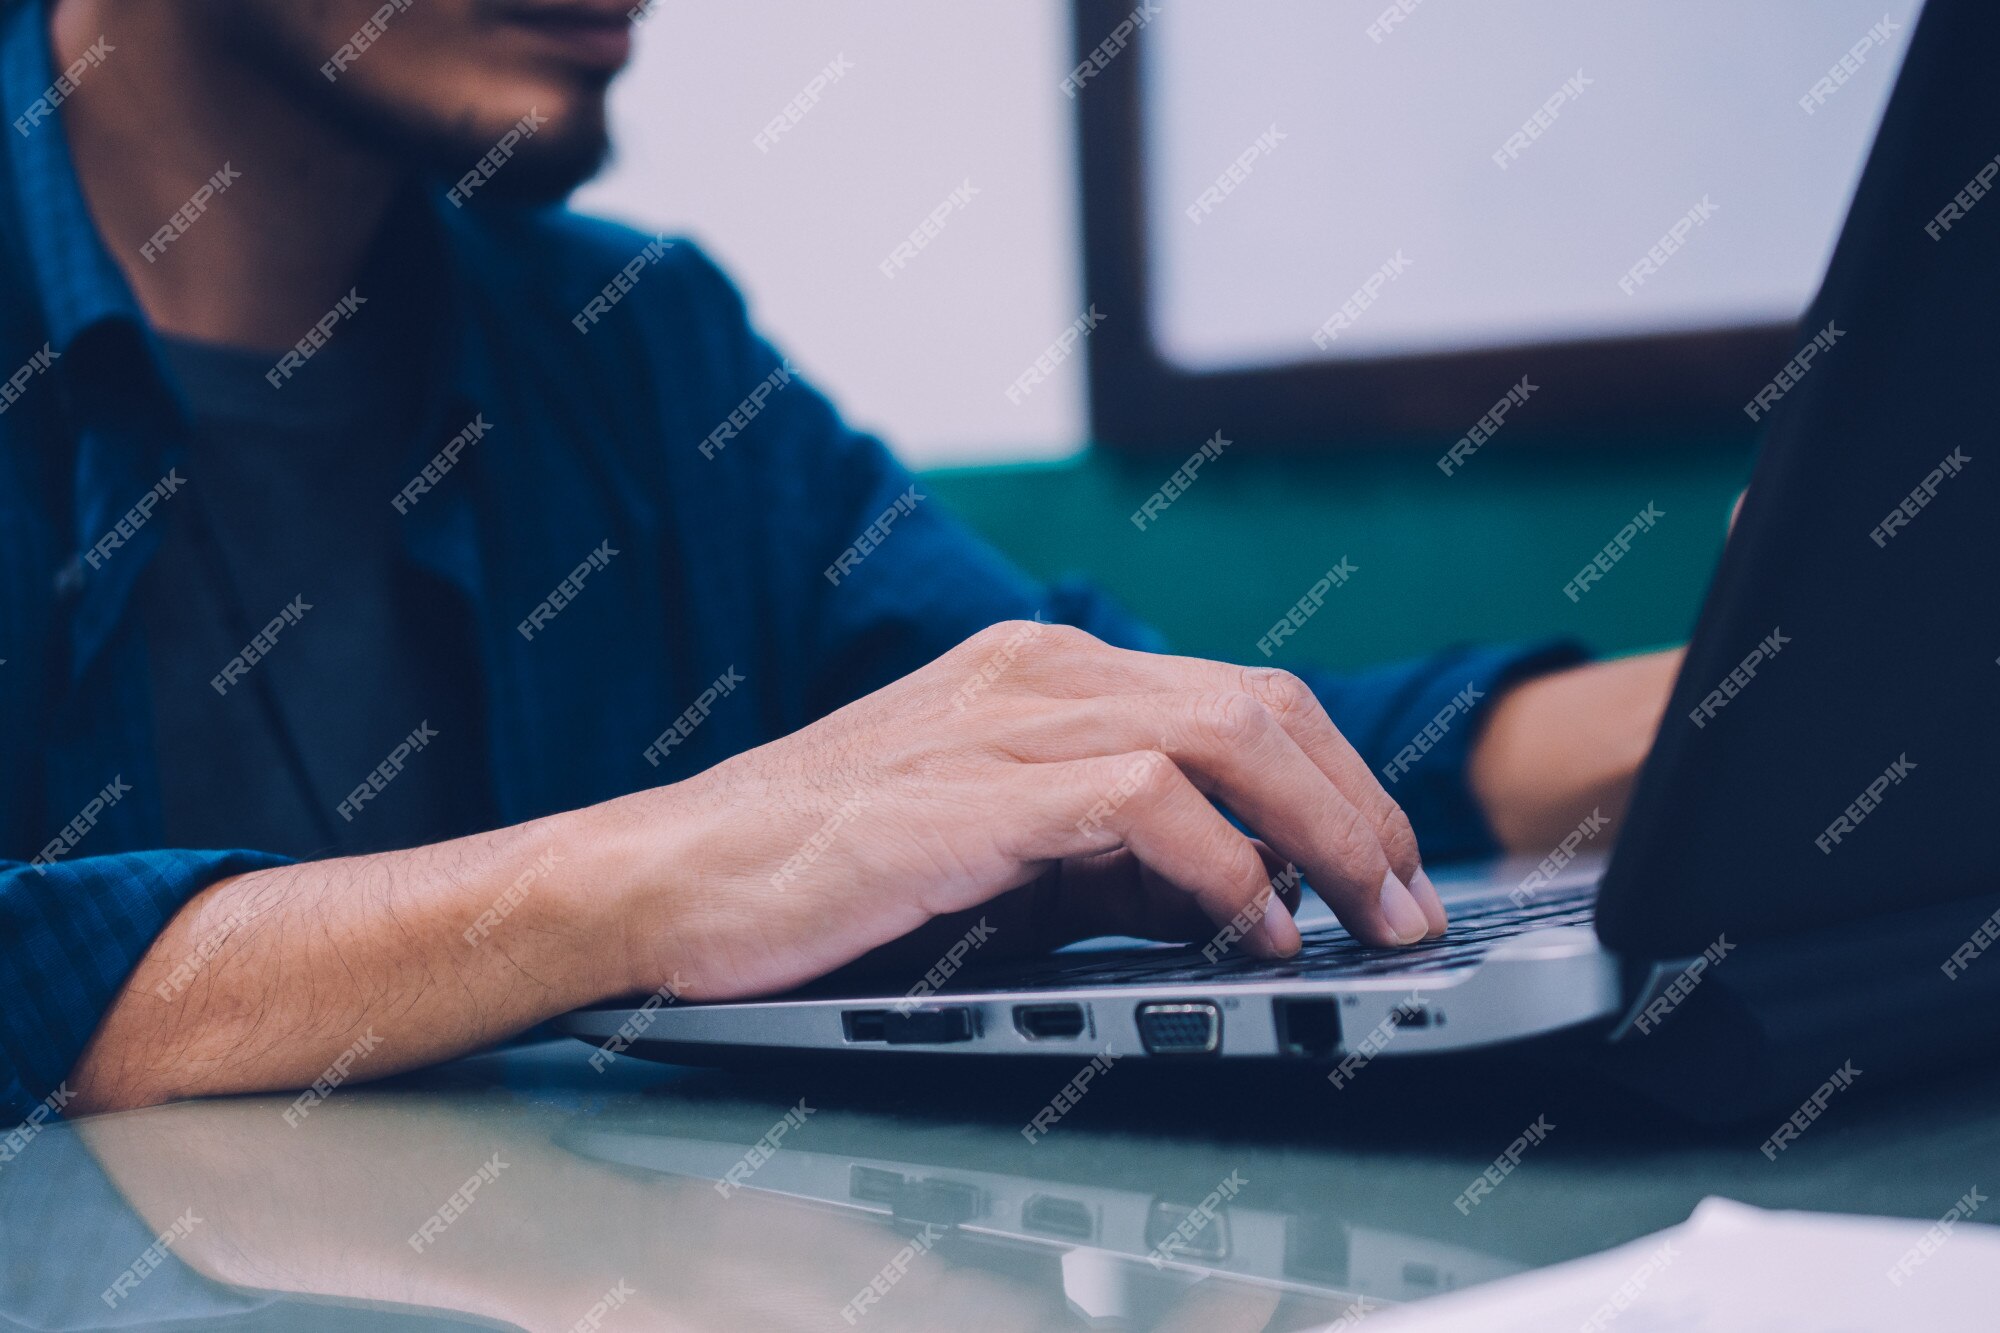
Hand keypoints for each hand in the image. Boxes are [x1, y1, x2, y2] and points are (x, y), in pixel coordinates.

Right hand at [600, 622, 1447, 1002]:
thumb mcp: (993, 851)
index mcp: (1044, 674)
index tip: (1385, 866)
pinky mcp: (980, 790)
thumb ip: (1108, 857)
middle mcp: (1040, 673)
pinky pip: (1149, 801)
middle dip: (1362, 806)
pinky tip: (1253, 929)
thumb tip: (1234, 896)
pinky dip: (1227, 867)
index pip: (1241, 700)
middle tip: (1410, 902)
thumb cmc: (817, 872)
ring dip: (1329, 832)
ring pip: (1231, 734)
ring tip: (1372, 920)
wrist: (664, 880)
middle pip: (1263, 704)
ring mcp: (1011, 720)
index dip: (1337, 782)